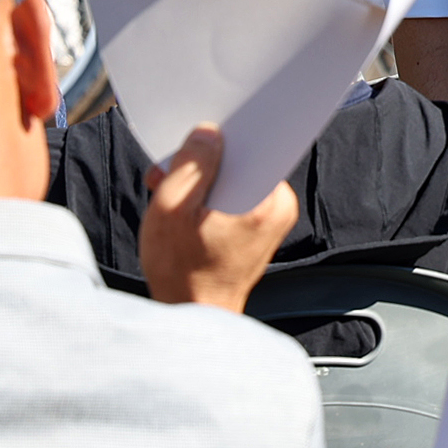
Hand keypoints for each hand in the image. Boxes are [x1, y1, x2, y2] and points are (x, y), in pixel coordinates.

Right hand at [139, 124, 297, 310]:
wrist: (194, 314)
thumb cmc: (183, 272)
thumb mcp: (173, 210)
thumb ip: (190, 164)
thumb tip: (207, 133)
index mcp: (269, 200)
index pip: (256, 144)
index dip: (222, 136)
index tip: (197, 137)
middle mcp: (278, 206)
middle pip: (241, 159)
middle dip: (203, 162)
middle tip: (170, 175)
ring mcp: (269, 216)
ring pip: (233, 176)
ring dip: (201, 180)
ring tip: (171, 196)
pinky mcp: (256, 225)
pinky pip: (233, 193)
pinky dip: (207, 196)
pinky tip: (183, 209)